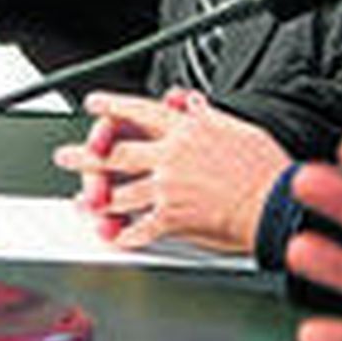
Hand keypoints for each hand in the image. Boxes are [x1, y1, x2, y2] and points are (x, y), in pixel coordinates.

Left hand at [52, 89, 288, 251]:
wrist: (276, 202)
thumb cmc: (266, 167)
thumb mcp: (239, 127)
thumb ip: (207, 115)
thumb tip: (190, 101)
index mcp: (188, 130)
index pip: (140, 111)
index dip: (113, 106)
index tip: (95, 104)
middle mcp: (172, 156)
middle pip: (116, 153)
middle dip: (85, 156)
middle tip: (66, 156)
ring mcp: (168, 188)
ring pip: (119, 194)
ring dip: (95, 199)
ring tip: (81, 202)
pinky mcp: (172, 218)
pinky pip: (139, 230)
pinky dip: (125, 237)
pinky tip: (115, 239)